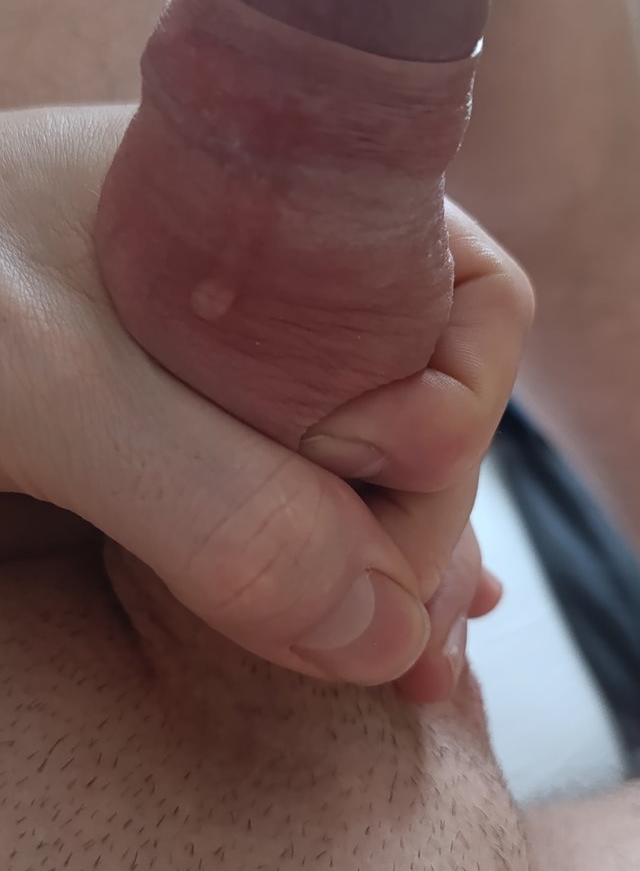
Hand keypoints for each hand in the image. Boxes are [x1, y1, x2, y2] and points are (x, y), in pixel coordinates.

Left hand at [0, 106, 531, 691]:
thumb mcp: (37, 381)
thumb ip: (208, 498)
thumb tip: (384, 635)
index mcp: (250, 202)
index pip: (445, 283)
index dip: (448, 397)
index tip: (380, 484)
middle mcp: (240, 278)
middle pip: (405, 387)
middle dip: (419, 510)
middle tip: (404, 640)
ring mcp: (195, 360)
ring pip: (338, 455)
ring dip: (380, 557)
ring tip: (413, 668)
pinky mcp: (144, 434)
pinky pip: (265, 496)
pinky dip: (312, 569)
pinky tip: (351, 634)